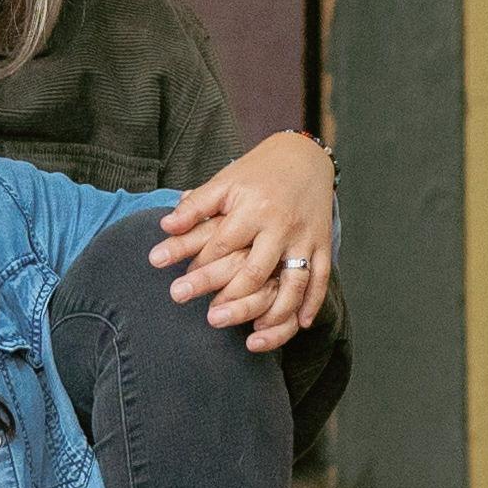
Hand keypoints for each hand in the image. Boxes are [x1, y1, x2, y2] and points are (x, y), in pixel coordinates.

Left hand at [146, 128, 336, 348]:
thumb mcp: (224, 182)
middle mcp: (281, 225)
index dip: (200, 268)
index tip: (181, 287)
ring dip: (274, 312)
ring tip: (253, 332)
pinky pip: (321, 279)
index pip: (222, 245)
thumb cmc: (256, 172)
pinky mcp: (323, 244)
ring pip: (293, 283)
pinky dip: (311, 304)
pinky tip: (298, 324)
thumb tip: (164, 226)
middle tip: (209, 319)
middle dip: (230, 298)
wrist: (305, 156)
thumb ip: (195, 205)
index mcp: (254, 207)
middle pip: (254, 270)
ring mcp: (305, 237)